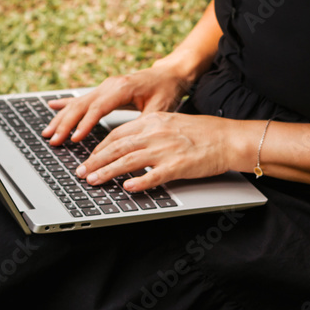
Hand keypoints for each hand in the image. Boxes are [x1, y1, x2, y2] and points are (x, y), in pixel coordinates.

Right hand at [41, 65, 189, 144]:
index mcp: (122, 88)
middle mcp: (110, 85)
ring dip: (61, 118)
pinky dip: (66, 104)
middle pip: (82, 105)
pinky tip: (52, 106)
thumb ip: (145, 123)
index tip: (74, 138)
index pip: (98, 107)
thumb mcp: (161, 108)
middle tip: (53, 140)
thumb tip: (133, 141)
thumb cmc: (166, 90)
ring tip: (48, 133)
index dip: (85, 124)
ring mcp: (105, 86)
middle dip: (65, 124)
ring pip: (78, 103)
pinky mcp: (104, 90)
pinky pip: (82, 99)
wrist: (168, 74)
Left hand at [76, 112, 249, 191]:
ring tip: (94, 181)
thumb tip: (127, 144)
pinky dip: (138, 183)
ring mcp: (166, 150)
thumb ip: (148, 131)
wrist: (228, 138)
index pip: (117, 134)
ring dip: (107, 172)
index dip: (99, 147)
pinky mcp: (177, 166)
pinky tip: (127, 189)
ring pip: (128, 162)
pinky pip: (153, 176)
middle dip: (95, 161)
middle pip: (116, 148)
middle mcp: (155, 133)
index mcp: (152, 120)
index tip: (89, 157)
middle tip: (81, 172)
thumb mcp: (170, 123)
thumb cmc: (202, 133)